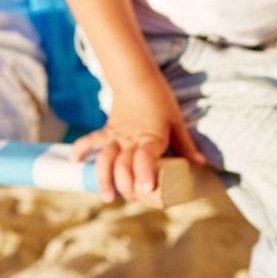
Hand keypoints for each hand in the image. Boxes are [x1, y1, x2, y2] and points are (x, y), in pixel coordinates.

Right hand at [70, 72, 204, 203]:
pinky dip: (81, 149)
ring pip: (105, 158)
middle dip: (126, 185)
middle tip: (132, 198)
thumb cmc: (160, 100)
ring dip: (104, 178)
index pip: (146, 157)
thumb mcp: (176, 122)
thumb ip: (186, 146)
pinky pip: (92, 140)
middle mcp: (131, 139)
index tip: (147, 189)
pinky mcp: (108, 131)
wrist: (137, 79)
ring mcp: (117, 135)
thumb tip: (202, 164)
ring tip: (106, 197)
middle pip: (123, 165)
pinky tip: (74, 161)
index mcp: (151, 137)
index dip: (145, 173)